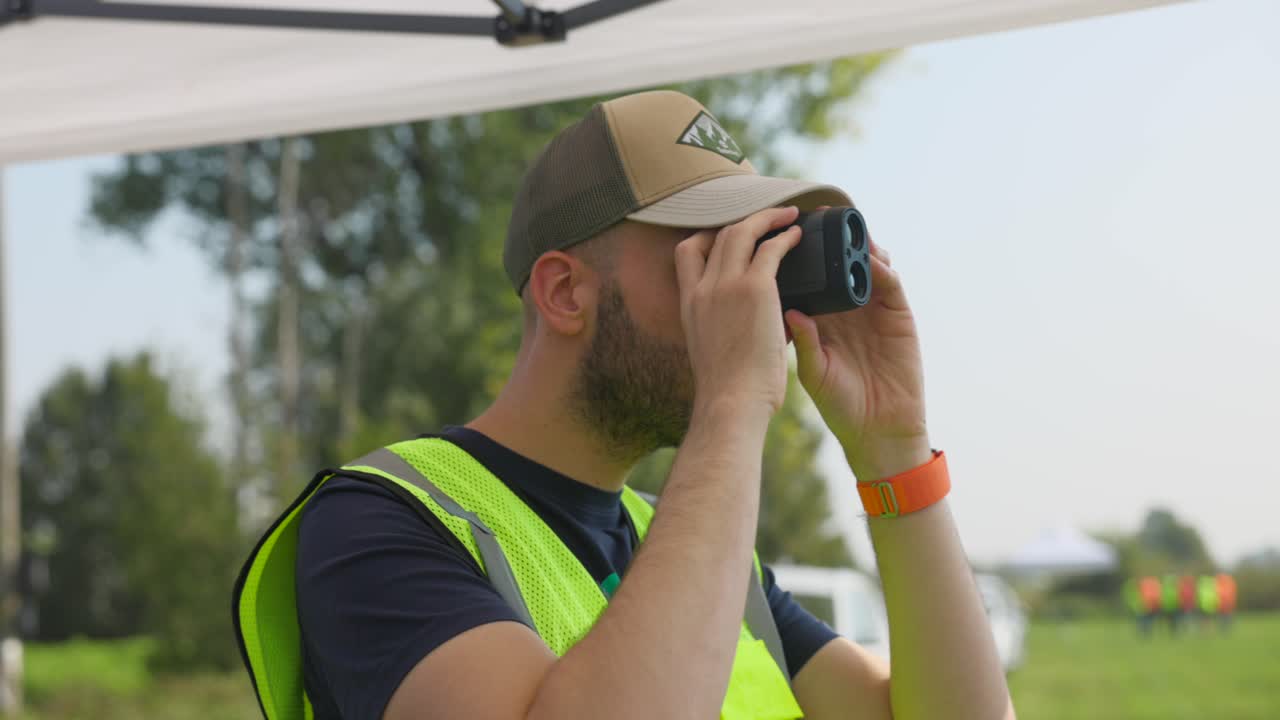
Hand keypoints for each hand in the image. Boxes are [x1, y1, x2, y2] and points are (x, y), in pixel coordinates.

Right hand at [676, 206, 803, 416]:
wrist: (730, 402)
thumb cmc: (728, 390)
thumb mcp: (711, 351)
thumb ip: (722, 328)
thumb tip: (748, 324)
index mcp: (689, 304)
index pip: (686, 252)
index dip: (706, 236)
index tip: (726, 235)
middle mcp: (703, 288)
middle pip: (717, 235)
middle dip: (743, 221)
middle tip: (766, 219)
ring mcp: (726, 285)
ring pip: (742, 232)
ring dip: (767, 219)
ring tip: (788, 216)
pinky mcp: (754, 289)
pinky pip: (770, 248)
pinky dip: (784, 236)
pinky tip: (798, 235)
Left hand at [785, 235, 930, 480]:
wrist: (878, 431)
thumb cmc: (840, 406)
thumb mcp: (815, 372)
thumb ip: (805, 343)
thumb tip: (789, 311)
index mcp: (821, 320)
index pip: (810, 279)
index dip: (800, 258)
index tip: (782, 234)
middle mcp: (846, 310)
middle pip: (838, 264)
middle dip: (829, 240)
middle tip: (815, 215)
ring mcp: (874, 311)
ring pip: (866, 266)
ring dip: (857, 246)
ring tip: (844, 227)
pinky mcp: (898, 317)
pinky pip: (890, 284)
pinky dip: (881, 268)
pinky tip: (870, 258)